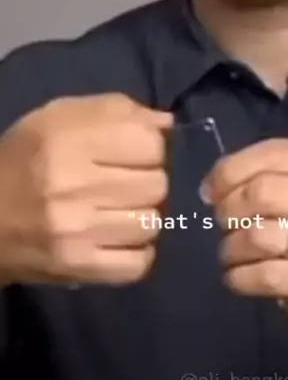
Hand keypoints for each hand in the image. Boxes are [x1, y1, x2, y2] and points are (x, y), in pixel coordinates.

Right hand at [0, 94, 172, 284]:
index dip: (149, 144)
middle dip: (149, 179)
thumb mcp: (60, 117)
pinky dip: (137, 251)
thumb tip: (167, 122)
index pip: (150, 143)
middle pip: (156, 184)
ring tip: (121, 210)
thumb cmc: (26, 158)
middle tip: (127, 182)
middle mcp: (74, 188)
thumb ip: (116, 110)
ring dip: (144, 215)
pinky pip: (138, 263)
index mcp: (68, 142)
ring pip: (152, 223)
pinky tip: (120, 237)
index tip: (133, 150)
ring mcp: (77, 233)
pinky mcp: (79, 269)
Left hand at [202, 138, 287, 352]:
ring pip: (258, 234)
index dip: (231, 169)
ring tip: (233, 256)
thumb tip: (212, 184)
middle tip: (224, 227)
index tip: (210, 191)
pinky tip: (238, 279)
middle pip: (262, 191)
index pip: (275, 152)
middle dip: (228, 209)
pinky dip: (239, 278)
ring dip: (231, 248)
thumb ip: (279, 179)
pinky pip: (264, 275)